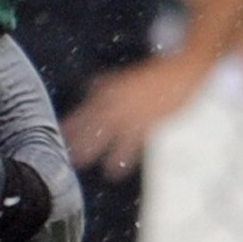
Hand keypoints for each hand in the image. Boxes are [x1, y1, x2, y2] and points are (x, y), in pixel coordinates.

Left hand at [63, 50, 211, 178]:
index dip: (72, 122)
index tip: (59, 132)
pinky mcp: (147, 123)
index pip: (86, 109)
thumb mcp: (128, 77)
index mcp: (112, 90)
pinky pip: (130, 144)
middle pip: (90, 122)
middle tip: (63, 151)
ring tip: (78, 162)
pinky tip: (113, 172)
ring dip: (91, 148)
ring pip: (106, 133)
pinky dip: (121, 158)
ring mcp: (131, 112)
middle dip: (76, 137)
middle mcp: (117, 101)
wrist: (183, 69)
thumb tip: (91, 86)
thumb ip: (108, 83)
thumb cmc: (158, 73)